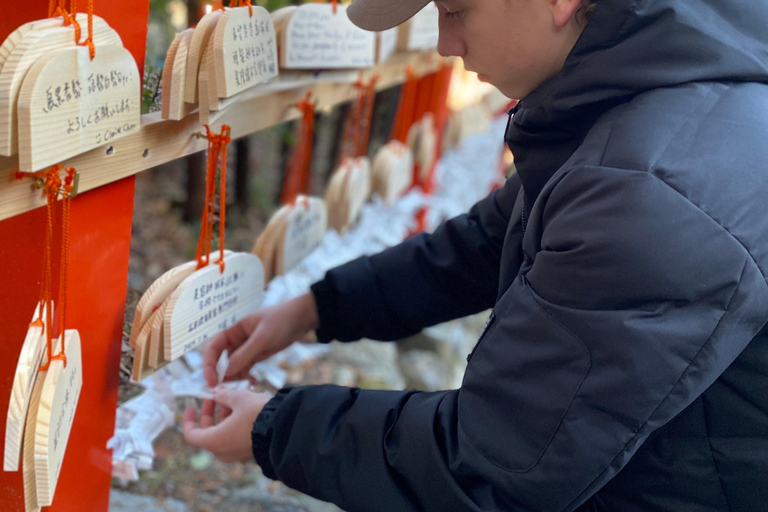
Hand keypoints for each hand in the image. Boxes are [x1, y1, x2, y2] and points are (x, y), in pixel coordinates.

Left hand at [182, 387, 272, 462]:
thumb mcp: (239, 398)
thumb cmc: (258, 415)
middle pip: (208, 433)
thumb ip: (224, 395)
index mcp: (214, 441)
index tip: (190, 407)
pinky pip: (236, 438)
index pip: (191, 435)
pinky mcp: (249, 452)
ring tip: (235, 398)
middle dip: (211, 412)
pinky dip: (235, 424)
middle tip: (216, 396)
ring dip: (225, 416)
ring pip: (223, 434)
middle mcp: (223, 451)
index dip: (188, 420)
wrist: (285, 430)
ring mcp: (237, 454)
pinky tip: (245, 409)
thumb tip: (216, 392)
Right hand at [203, 292, 319, 386]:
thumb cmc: (281, 321)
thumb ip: (245, 354)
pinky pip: (246, 368)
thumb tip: (227, 372)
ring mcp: (248, 348)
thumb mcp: (262, 338)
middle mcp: (238, 339)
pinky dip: (246, 376)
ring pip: (234, 366)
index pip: (214, 348)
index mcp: (235, 330)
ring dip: (235, 377)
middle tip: (226, 389)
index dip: (209, 364)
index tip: (212, 380)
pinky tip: (252, 382)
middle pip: (222, 359)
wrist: (303, 318)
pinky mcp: (258, 354)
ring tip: (244, 384)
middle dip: (222, 374)